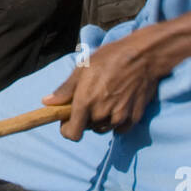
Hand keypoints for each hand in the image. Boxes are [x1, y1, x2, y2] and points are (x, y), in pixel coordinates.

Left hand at [42, 29, 166, 140]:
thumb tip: (47, 102)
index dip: (68, 129)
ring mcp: (119, 117)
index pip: (72, 134)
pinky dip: (116, 122)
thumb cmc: (111, 57)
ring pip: (103, 128)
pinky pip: (119, 129)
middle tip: (91, 99)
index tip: (68, 120)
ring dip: (101, 120)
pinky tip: (118, 105)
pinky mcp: (134, 118)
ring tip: (106, 98)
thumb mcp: (83, 68)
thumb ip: (65, 89)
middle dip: (85, 118)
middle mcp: (101, 113)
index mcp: (85, 101)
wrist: (144, 56)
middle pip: (87, 128)